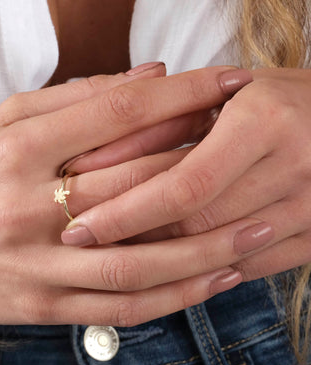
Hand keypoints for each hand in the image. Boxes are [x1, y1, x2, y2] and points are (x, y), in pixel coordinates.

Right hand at [0, 64, 253, 333]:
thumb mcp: (3, 124)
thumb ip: (74, 98)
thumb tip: (150, 76)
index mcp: (18, 151)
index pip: (118, 113)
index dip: (182, 93)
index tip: (228, 83)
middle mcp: (29, 209)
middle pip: (137, 183)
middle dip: (207, 162)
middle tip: (257, 148)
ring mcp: (39, 265)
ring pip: (139, 260)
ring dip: (208, 245)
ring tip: (262, 229)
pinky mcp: (45, 307)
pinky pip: (122, 306)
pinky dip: (176, 296)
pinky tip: (218, 278)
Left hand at [62, 68, 310, 285]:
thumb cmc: (280, 97)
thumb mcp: (227, 91)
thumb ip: (165, 116)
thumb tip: (92, 154)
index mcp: (264, 122)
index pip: (180, 185)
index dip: (123, 211)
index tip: (76, 226)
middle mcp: (295, 169)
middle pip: (192, 226)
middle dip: (129, 239)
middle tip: (78, 243)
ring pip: (216, 255)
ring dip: (157, 261)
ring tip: (107, 258)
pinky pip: (249, 269)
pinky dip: (201, 273)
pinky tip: (161, 272)